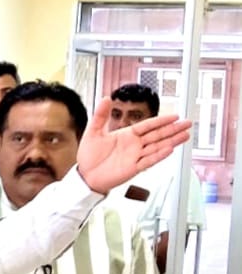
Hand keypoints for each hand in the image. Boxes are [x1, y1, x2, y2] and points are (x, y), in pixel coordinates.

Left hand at [76, 95, 192, 193]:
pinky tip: (169, 149)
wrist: (85, 175)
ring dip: (171, 141)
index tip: (175, 116)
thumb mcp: (93, 131)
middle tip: (188, 123)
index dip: (161, 120)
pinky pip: (148, 160)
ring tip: (185, 135)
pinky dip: (159, 155)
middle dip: (173, 129)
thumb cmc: (89, 155)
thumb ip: (100, 115)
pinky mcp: (133, 168)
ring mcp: (135, 156)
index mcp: (126, 135)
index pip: (148, 125)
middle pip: (157, 135)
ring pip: (157, 147)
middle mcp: (134, 145)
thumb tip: (105, 98)